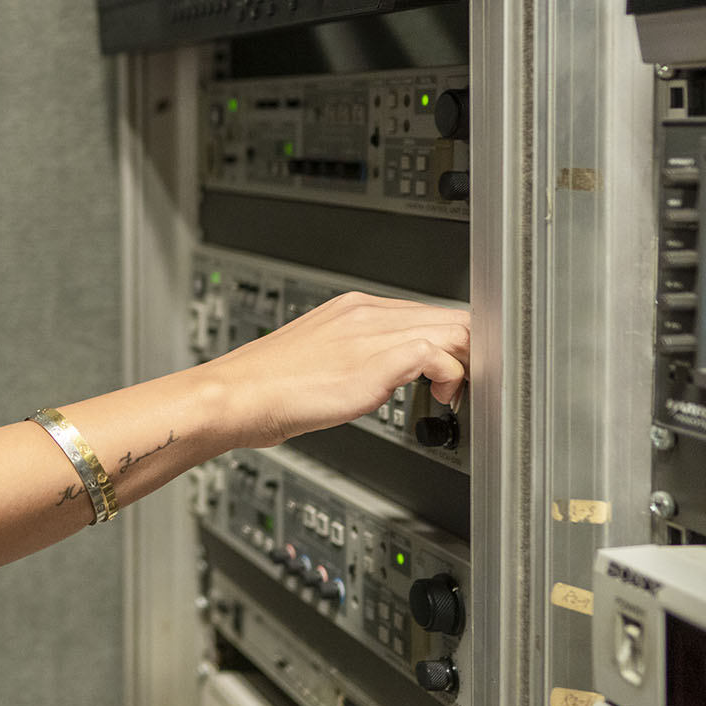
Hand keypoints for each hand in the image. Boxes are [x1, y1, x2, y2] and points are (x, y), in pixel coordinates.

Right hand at [213, 292, 467, 448]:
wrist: (236, 395)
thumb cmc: (269, 387)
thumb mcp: (320, 359)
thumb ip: (356, 357)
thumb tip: (382, 375)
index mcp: (352, 307)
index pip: (426, 311)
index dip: (450, 340)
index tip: (455, 367)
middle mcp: (365, 312)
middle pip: (448, 314)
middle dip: (468, 350)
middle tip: (464, 384)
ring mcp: (370, 333)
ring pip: (451, 329)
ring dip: (466, 363)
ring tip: (455, 393)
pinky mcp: (374, 361)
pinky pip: (436, 354)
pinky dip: (452, 376)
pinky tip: (443, 397)